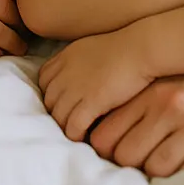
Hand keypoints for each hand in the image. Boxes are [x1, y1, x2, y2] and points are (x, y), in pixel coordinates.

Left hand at [39, 27, 154, 141]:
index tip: (63, 101)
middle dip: (56, 112)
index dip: (50, 92)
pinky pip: (73, 126)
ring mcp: (76, 87)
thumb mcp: (91, 47)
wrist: (140, 49)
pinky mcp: (91, 102)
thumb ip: (79, 61)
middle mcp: (66, 72)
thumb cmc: (123, 48)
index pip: (43, 79)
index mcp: (65, 57)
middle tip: (70, 121)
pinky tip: (85, 137)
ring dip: (65, 127)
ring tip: (77, 133)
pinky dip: (75, 134)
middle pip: (48, 99)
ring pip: (58, 116)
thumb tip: (79, 75)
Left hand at [88, 59, 183, 176]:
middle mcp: (171, 106)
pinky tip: (181, 162)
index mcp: (152, 87)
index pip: (106, 133)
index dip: (104, 146)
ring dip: (152, 169)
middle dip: (126, 161)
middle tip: (134, 158)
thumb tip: (103, 122)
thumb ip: (138, 96)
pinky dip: (180, 174)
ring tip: (158, 158)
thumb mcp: (168, 74)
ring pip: (154, 167)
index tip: (110, 147)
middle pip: (126, 154)